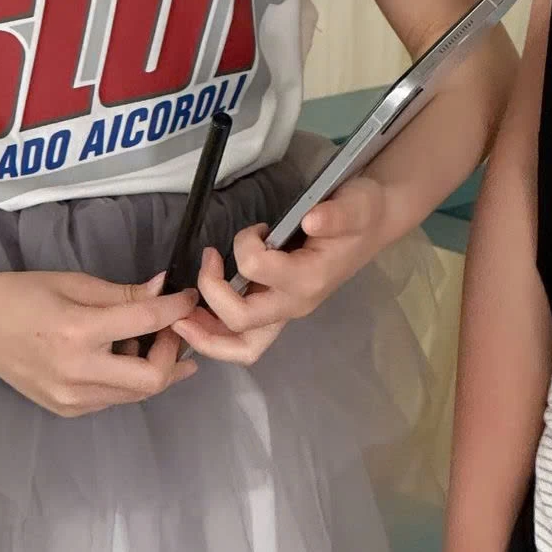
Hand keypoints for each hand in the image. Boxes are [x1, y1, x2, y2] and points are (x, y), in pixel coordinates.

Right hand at [0, 269, 198, 415]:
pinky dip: (126, 379)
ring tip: (148, 341)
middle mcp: (77, 373)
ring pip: (136, 394)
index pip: (145, 322)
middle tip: (173, 331)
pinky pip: (113, 398)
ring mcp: (72, 399)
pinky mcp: (68, 410)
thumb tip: (163, 290)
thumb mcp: (72, 283)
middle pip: (152, 379)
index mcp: (77, 332)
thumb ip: (121, 293)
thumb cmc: (21, 294)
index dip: (176, 309)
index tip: (189, 299)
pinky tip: (118, 357)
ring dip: (153, 368)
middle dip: (173, 353)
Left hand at [174, 175, 390, 365]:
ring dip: (206, 335)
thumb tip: (312, 220)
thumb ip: (336, 214)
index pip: (256, 270)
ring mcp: (285, 310)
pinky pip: (243, 338)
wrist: (372, 226)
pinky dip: (215, 333)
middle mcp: (295, 303)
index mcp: (309, 279)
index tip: (256, 229)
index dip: (243, 246)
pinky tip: (196, 315)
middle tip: (204, 263)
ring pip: (242, 346)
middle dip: (210, 296)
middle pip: (242, 322)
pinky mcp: (278, 308)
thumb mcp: (356, 205)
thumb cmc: (361, 214)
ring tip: (179, 317)